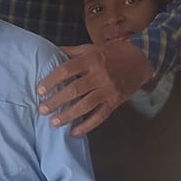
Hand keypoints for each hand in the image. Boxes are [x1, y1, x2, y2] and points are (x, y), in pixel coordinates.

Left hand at [36, 42, 154, 135]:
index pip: (67, 70)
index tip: (40, 90)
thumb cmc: (112, 53)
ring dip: (68, 115)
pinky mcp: (115, 102)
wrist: (140, 61)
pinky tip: (74, 132)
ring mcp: (108, 90)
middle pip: (74, 90)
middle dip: (56, 101)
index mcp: (91, 60)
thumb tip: (51, 52)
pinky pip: (100, 116)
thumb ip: (72, 52)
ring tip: (53, 122)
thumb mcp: (92, 48)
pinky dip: (87, 126)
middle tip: (42, 109)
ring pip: (86, 105)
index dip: (52, 80)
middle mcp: (99, 75)